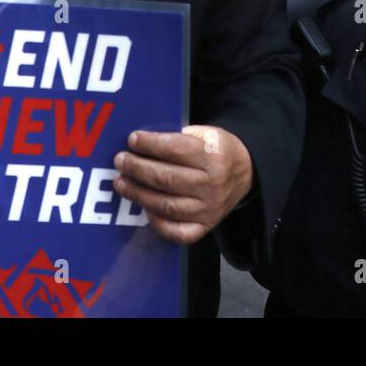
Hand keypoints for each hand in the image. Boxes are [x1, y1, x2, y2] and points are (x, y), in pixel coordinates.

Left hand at [112, 125, 253, 243]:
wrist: (244, 173)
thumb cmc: (216, 150)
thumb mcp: (205, 133)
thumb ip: (178, 137)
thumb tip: (140, 144)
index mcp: (214, 156)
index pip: (176, 149)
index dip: (151, 144)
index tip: (132, 139)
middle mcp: (212, 185)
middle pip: (167, 178)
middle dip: (138, 169)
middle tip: (120, 161)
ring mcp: (209, 209)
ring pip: (167, 206)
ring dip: (139, 194)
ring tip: (121, 183)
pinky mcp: (205, 227)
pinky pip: (177, 232)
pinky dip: (157, 223)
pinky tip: (143, 209)